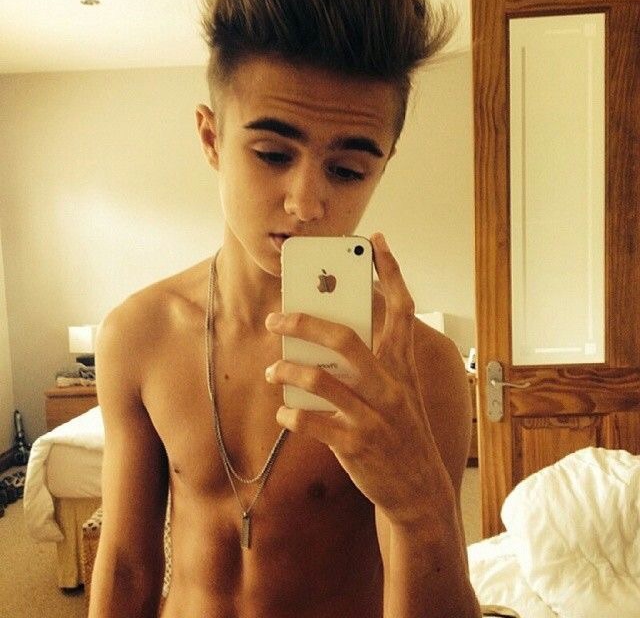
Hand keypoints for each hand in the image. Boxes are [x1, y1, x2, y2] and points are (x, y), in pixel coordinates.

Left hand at [265, 232, 455, 528]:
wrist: (419, 492)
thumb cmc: (401, 434)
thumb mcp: (397, 396)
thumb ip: (371, 366)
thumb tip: (322, 343)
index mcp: (402, 368)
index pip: (401, 310)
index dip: (391, 273)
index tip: (376, 243)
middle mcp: (391, 386)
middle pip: (345, 338)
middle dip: (306, 321)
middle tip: (277, 317)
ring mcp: (374, 416)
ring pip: (321, 380)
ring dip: (288, 371)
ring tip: (274, 370)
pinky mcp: (356, 445)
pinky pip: (312, 423)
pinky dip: (292, 415)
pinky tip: (285, 413)